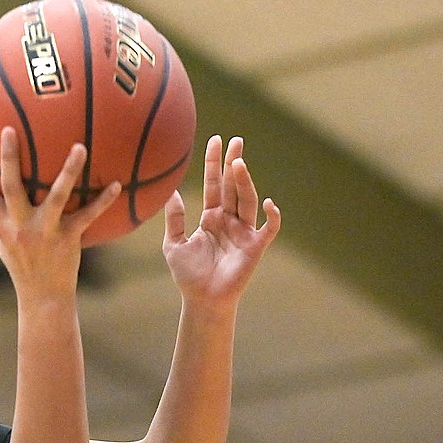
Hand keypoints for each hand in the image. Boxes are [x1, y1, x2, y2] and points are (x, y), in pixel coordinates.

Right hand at [0, 129, 120, 297]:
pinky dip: (103, 201)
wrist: (43, 298)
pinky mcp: (68, 238)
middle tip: (9, 129)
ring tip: (80, 146)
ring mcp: (45, 231)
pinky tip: (117, 184)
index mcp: (2, 224)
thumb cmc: (21, 268)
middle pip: (11, 186)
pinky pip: (87, 216)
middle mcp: (20, 226)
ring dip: (69, 171)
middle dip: (9, 158)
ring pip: (57, 196)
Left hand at [162, 135, 280, 306]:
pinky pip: (268, 229)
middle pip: (233, 187)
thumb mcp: (174, 244)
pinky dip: (272, 217)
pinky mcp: (255, 248)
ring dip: (245, 182)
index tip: (216, 141)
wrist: (202, 301)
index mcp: (212, 218)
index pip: (215, 185)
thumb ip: (174, 218)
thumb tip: (170, 191)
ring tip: (239, 164)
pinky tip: (269, 203)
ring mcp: (243, 233)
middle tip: (236, 141)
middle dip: (234, 164)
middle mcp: (229, 221)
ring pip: (247, 201)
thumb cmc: (188, 276)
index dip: (215, 164)